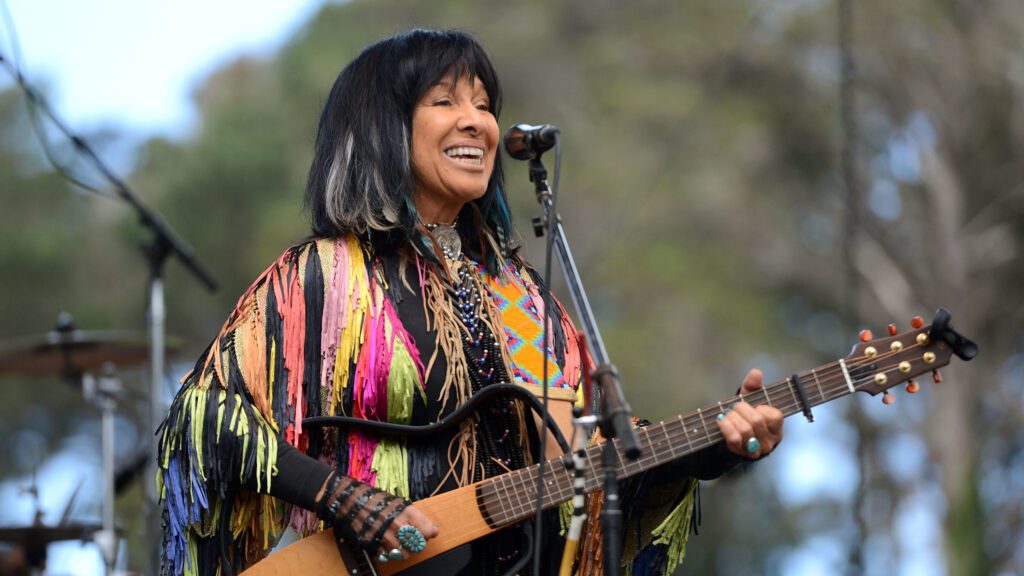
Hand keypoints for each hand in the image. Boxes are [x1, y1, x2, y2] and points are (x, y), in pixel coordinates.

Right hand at [316, 474, 438, 560]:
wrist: (349, 500)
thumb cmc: (374, 498)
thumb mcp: (397, 502)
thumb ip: (413, 516)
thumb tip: (428, 528)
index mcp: (407, 512)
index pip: (428, 531)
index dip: (429, 533)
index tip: (428, 532)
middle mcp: (398, 526)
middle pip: (418, 545)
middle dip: (417, 543)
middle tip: (413, 538)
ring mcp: (386, 537)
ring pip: (404, 554)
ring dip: (404, 550)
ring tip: (400, 542)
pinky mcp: (374, 545)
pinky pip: (388, 556)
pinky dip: (390, 553)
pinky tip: (388, 545)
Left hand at [716, 369, 783, 458]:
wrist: (730, 438)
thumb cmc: (744, 417)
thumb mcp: (750, 400)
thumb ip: (754, 386)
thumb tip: (756, 373)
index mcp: (776, 426)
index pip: (774, 416)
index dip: (759, 408)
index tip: (750, 405)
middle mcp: (770, 440)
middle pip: (756, 421)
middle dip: (740, 410)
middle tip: (733, 408)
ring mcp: (757, 450)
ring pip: (745, 430)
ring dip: (731, 418)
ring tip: (726, 415)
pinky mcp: (742, 455)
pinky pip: (734, 440)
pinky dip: (725, 427)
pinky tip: (721, 422)